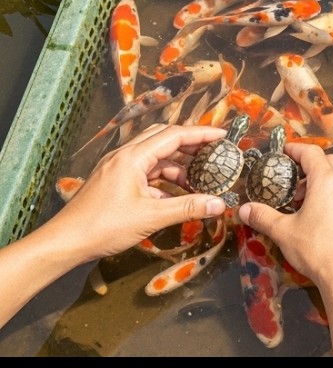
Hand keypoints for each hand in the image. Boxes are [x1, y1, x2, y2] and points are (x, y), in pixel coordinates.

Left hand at [45, 122, 229, 262]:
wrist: (65, 242)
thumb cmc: (103, 226)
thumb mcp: (151, 217)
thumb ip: (187, 207)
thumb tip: (218, 204)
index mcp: (132, 157)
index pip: (173, 135)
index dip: (200, 134)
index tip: (222, 137)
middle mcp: (124, 156)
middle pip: (163, 139)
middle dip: (190, 145)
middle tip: (212, 153)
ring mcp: (117, 168)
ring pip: (153, 157)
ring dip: (176, 166)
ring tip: (197, 181)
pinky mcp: (113, 181)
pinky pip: (143, 172)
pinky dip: (162, 180)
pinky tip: (174, 196)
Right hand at [236, 142, 332, 291]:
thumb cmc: (315, 249)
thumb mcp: (284, 232)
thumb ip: (263, 217)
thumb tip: (244, 209)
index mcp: (327, 182)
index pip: (312, 153)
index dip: (296, 149)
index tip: (285, 152)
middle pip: (331, 161)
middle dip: (312, 165)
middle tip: (294, 180)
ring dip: (327, 180)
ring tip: (309, 199)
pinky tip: (327, 215)